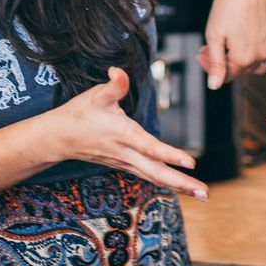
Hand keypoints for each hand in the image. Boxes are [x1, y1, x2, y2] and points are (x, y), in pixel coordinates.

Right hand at [51, 68, 208, 198]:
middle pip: (156, 172)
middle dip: (181, 183)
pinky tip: (184, 188)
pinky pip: (150, 176)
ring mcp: (126, 162)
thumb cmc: (80, 114)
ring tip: (203, 194)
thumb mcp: (96, 95)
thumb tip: (118, 71)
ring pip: (155, 177)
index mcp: (122, 134)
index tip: (191, 162)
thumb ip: (113, 85)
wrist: (60, 138)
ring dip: (179, 187)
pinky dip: (168, 183)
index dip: (170, 155)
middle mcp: (126, 153)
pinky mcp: (126, 165)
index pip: (149, 147)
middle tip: (205, 193)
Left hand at [199, 0, 265, 88]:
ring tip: (229, 40)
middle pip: (242, 69)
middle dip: (225, 61)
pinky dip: (256, 45)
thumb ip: (216, 63)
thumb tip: (215, 86)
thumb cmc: (228, 6)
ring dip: (242, 55)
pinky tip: (245, 32)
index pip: (227, 75)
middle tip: (210, 47)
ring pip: (257, 60)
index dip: (212, 68)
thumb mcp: (214, 36)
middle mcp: (262, 54)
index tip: (202, 54)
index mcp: (244, 58)